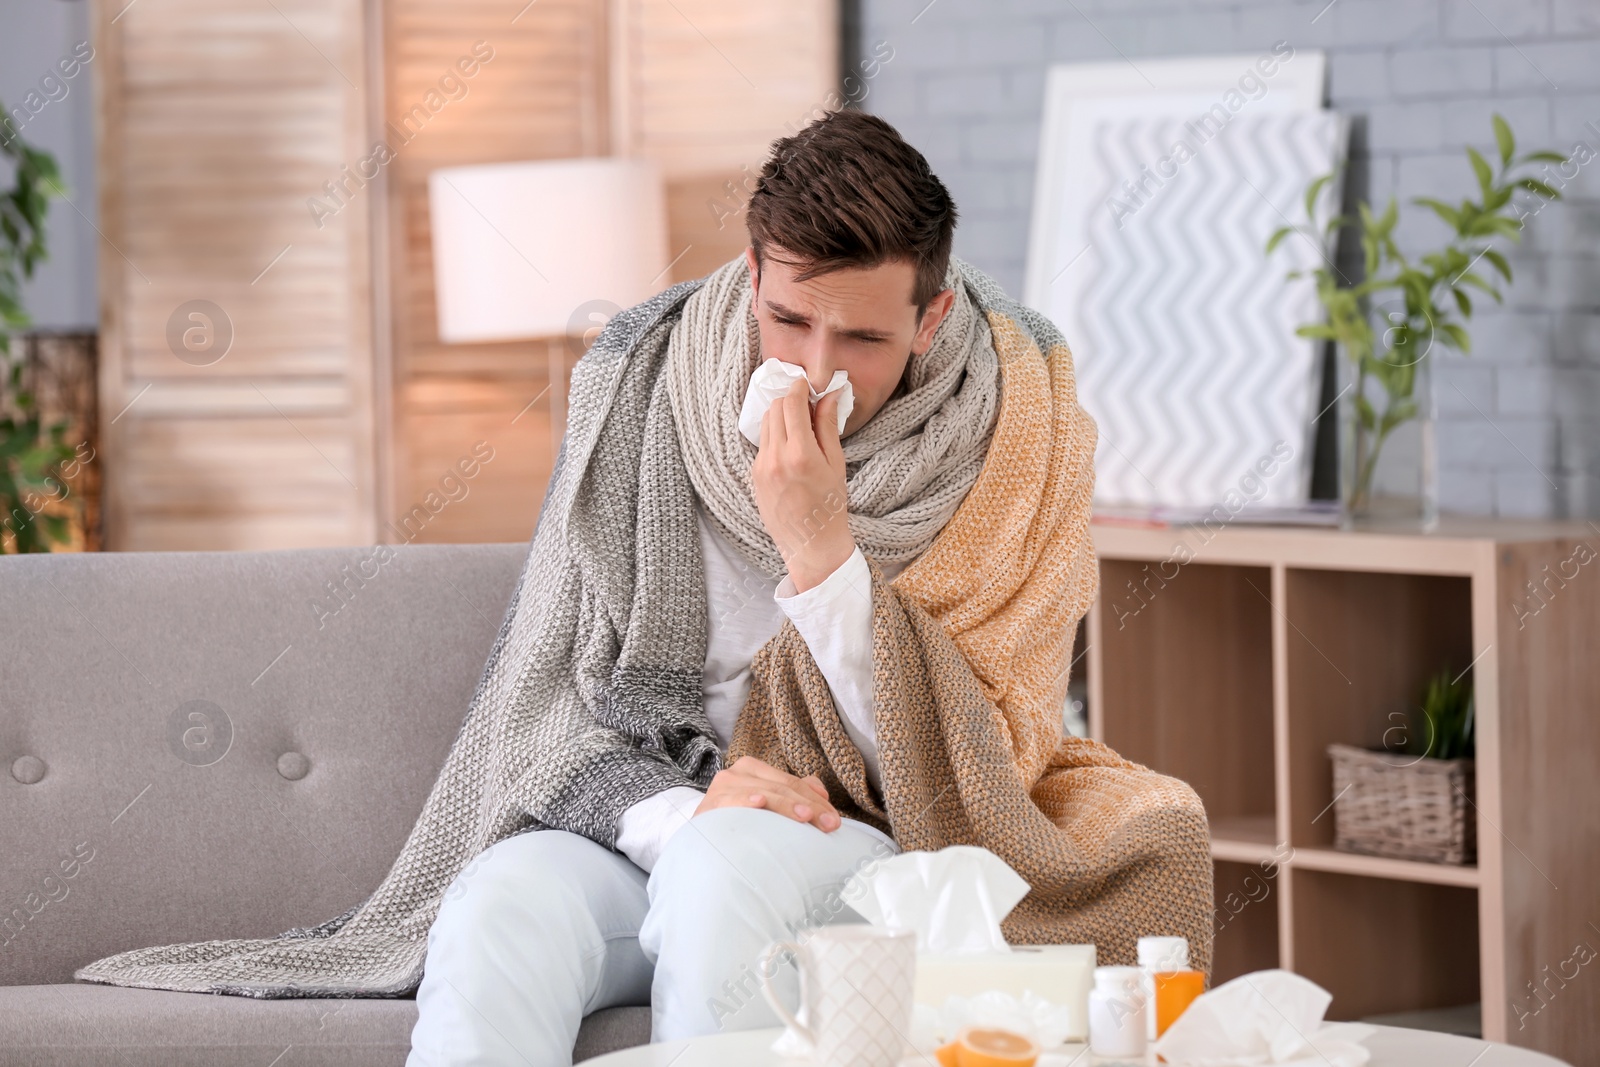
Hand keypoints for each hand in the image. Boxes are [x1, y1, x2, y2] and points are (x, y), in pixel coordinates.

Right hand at [695, 754, 841, 831]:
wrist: (699, 843)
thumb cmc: (736, 824)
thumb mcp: (767, 807)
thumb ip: (793, 794)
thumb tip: (821, 791)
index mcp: (754, 769)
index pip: (793, 783)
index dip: (817, 800)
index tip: (835, 821)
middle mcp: (738, 772)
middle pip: (783, 787)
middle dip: (810, 806)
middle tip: (830, 825)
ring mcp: (723, 787)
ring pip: (765, 793)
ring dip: (787, 805)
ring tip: (807, 817)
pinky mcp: (710, 805)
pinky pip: (731, 800)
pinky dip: (746, 800)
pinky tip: (759, 802)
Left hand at [751, 377, 853, 591]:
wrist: (811, 543)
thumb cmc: (830, 506)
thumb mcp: (835, 464)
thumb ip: (827, 426)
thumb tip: (828, 395)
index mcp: (800, 454)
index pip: (791, 404)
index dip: (799, 389)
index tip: (807, 386)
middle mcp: (775, 458)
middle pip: (774, 409)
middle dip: (790, 401)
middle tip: (807, 406)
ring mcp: (761, 467)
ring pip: (766, 425)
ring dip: (781, 417)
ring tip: (801, 428)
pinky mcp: (754, 476)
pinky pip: (763, 444)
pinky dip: (776, 437)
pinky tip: (791, 449)